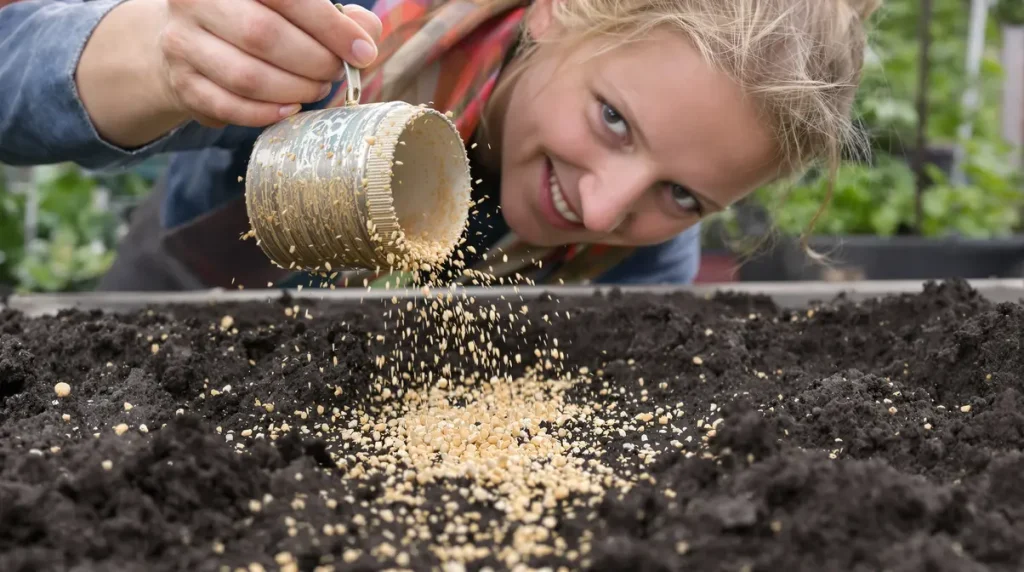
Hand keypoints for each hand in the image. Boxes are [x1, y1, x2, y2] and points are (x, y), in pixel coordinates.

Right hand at [157, 0, 381, 127]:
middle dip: (313, 61)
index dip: (330, 27)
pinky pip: (230, 107)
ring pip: (247, 77)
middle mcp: (195, 1)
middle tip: (335, 73)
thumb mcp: (292, 7)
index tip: (362, 52)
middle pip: (263, 36)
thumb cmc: (256, 18)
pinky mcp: (182, 84)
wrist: (190, 39)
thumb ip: (335, 16)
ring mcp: (182, 43)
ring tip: (316, 89)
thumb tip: (365, 34)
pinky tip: (291, 107)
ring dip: (295, 90)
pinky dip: (269, 113)